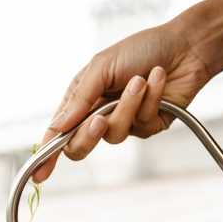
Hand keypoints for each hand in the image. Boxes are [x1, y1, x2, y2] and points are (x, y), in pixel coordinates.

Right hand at [34, 21, 212, 181]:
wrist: (184, 46)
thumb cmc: (141, 49)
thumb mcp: (102, 66)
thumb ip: (80, 98)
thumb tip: (58, 127)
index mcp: (82, 98)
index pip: (59, 132)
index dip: (47, 154)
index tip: (38, 174)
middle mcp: (100, 113)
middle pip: (80, 145)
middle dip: (88, 135)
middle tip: (98, 120)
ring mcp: (125, 122)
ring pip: (115, 135)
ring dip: (128, 105)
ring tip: (141, 80)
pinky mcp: (150, 126)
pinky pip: (142, 126)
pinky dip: (150, 100)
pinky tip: (158, 79)